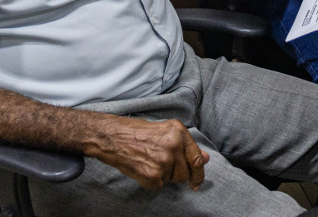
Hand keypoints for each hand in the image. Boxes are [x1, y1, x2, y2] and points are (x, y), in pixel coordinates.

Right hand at [88, 116, 208, 191]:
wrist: (111, 137)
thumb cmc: (135, 132)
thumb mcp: (164, 132)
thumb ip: (186, 146)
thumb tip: (205, 158)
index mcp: (179, 132)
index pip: (197, 159)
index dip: (199, 173)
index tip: (196, 183)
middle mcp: (174, 146)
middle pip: (185, 173)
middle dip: (175, 173)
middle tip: (159, 163)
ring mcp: (164, 161)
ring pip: (173, 180)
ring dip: (163, 176)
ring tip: (149, 162)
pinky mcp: (153, 175)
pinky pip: (159, 186)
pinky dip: (151, 181)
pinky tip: (142, 168)